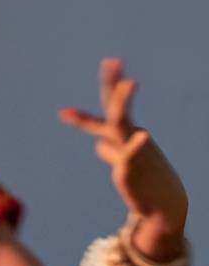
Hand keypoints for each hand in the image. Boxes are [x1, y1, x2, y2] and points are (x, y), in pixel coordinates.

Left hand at [60, 57, 188, 257]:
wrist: (164, 205)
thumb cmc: (145, 180)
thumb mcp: (125, 163)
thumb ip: (112, 152)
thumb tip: (101, 145)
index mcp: (127, 134)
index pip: (114, 105)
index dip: (113, 83)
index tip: (111, 60)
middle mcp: (129, 137)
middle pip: (117, 108)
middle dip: (115, 86)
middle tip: (112, 60)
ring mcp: (130, 150)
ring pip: (117, 125)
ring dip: (120, 106)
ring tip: (129, 84)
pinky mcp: (129, 167)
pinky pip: (123, 154)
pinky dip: (129, 148)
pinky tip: (144, 135)